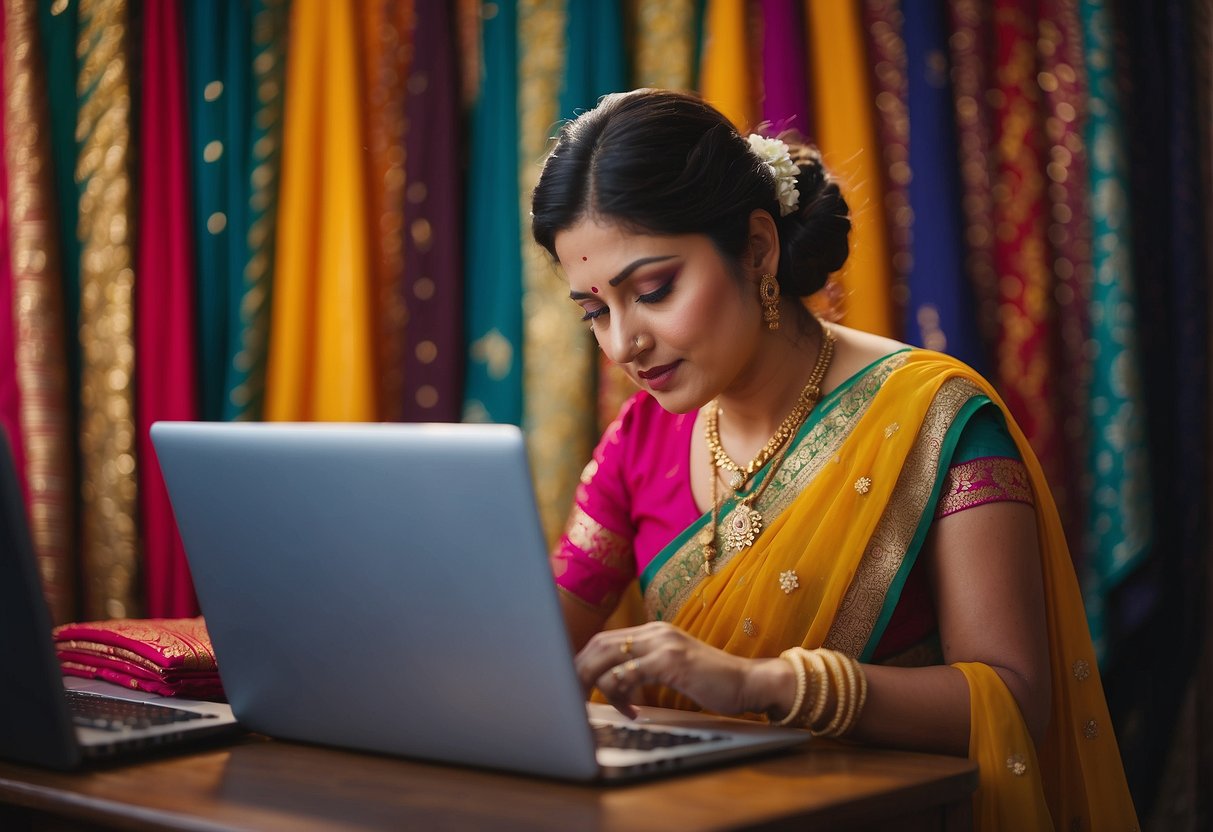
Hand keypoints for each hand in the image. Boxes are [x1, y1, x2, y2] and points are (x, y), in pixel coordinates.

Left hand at [574, 621, 790, 718]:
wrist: (748, 682)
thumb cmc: (711, 681)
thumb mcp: (672, 668)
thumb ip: (645, 668)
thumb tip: (614, 684)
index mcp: (653, 631)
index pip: (605, 640)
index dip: (583, 660)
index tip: (572, 683)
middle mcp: (655, 632)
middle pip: (600, 645)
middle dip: (579, 671)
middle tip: (571, 697)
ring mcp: (663, 644)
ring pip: (610, 658)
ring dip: (595, 684)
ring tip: (598, 706)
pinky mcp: (671, 662)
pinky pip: (630, 674)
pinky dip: (621, 693)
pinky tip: (632, 711)